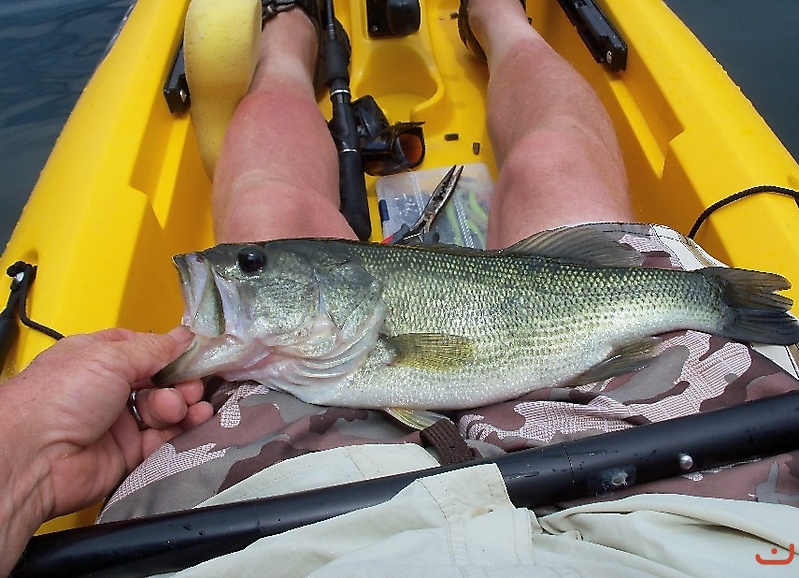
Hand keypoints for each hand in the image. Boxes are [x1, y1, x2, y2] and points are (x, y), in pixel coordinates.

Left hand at [0, 327, 212, 525]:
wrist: (34, 459)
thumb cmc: (58, 398)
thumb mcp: (110, 358)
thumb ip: (155, 348)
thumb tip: (185, 336)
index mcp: (97, 358)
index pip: (144, 350)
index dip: (171, 352)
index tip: (197, 354)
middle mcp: (107, 389)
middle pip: (159, 381)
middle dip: (181, 381)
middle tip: (191, 386)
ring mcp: (117, 422)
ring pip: (164, 410)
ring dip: (181, 405)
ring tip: (182, 407)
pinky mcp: (127, 453)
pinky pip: (162, 440)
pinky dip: (180, 431)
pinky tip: (193, 421)